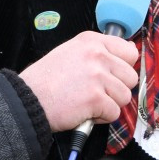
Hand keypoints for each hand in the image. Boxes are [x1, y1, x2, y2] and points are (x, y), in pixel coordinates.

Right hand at [19, 31, 137, 131]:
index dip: (124, 67)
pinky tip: (86, 112)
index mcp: (92, 41)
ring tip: (90, 103)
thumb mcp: (71, 51)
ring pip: (124, 96)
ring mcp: (97, 76)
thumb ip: (99, 51)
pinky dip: (102, 118)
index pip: (129, 51)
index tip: (113, 75)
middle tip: (98, 93)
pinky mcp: (96, 98)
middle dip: (117, 89)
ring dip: (110, 104)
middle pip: (130, 76)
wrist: (28, 99)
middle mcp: (97, 55)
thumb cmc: (45, 79)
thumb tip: (129, 51)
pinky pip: (114, 113)